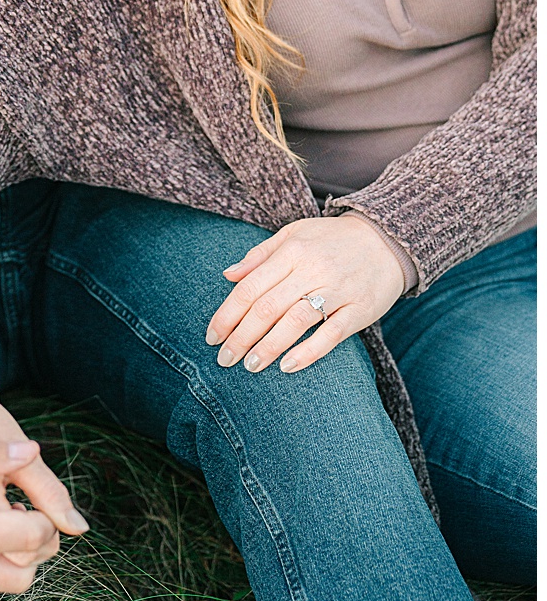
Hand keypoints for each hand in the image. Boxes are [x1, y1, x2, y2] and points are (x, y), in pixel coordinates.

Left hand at [207, 216, 403, 374]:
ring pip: (295, 322)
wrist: (389, 239)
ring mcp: (338, 290)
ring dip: (268, 347)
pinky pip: (331, 334)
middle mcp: (312, 270)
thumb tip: (228, 275)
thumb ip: (260, 256)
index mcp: (291, 252)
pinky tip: (287, 366)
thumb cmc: (332, 239)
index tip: (211, 336)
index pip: (249, 288)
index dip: (227, 315)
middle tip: (224, 358)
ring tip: (250, 366)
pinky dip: (308, 352)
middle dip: (241, 337)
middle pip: (267, 308)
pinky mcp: (361, 309)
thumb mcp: (293, 234)